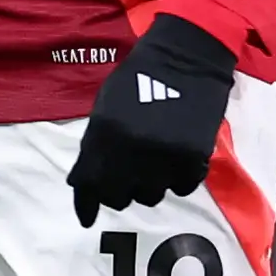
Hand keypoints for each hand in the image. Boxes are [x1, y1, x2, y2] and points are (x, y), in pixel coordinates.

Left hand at [68, 14, 235, 223]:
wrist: (186, 56)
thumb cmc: (140, 78)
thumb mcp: (105, 107)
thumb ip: (93, 145)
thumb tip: (81, 181)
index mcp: (105, 134)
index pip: (89, 184)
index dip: (86, 204)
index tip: (87, 218)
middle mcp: (132, 151)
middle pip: (119, 198)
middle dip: (119, 192)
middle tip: (126, 179)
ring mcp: (164, 156)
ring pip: (151, 196)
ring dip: (149, 185)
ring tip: (154, 163)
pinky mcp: (193, 157)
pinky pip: (182, 187)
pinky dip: (178, 179)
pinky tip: (176, 159)